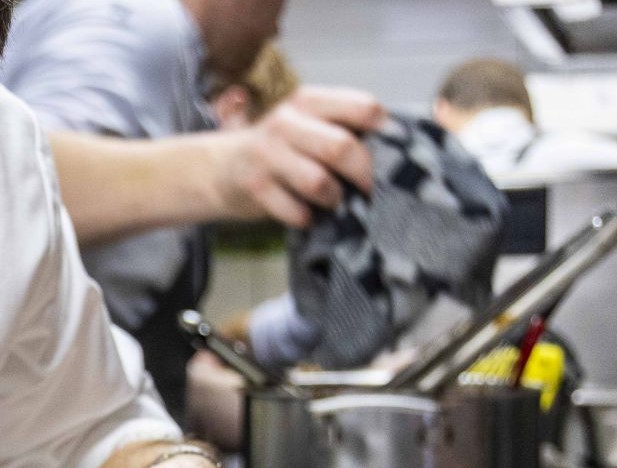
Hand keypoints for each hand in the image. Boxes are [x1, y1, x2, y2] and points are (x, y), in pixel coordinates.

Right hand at [212, 86, 385, 227]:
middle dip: (364, 175)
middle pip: (343, 147)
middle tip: (370, 190)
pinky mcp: (254, 186)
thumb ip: (342, 127)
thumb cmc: (280, 149)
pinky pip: (296, 210)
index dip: (385, 133)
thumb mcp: (307, 125)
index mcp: (308, 100)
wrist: (220, 167)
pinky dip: (307, 217)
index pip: (363, 108)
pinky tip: (305, 213)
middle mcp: (286, 121)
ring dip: (333, 198)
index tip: (390, 153)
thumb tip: (396, 149)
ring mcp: (267, 154)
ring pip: (319, 182)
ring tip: (332, 200)